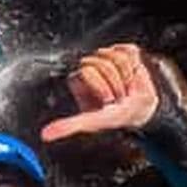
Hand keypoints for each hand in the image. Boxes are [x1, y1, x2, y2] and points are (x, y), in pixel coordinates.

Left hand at [40, 44, 158, 142]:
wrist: (141, 110)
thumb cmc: (115, 116)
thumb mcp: (91, 122)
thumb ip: (68, 126)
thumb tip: (45, 135)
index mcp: (78, 78)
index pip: (86, 71)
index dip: (101, 86)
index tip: (107, 101)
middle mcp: (90, 65)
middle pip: (102, 63)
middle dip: (115, 83)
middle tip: (118, 96)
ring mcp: (106, 57)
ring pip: (117, 57)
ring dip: (126, 77)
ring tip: (125, 88)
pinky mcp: (123, 51)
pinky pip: (129, 52)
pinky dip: (135, 67)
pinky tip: (132, 77)